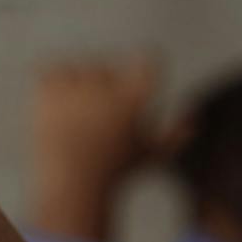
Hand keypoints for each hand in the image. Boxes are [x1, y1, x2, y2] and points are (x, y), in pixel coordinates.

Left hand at [29, 53, 160, 241]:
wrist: (73, 185)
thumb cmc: (118, 172)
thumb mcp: (152, 156)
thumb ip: (176, 136)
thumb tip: (195, 116)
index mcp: (132, 103)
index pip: (147, 65)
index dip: (150, 59)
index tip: (149, 57)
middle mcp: (103, 93)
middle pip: (106, 68)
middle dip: (106, 85)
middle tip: (102, 112)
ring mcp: (72, 92)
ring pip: (78, 68)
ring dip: (81, 82)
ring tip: (82, 108)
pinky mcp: (47, 95)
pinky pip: (50, 70)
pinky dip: (56, 81)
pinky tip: (62, 100)